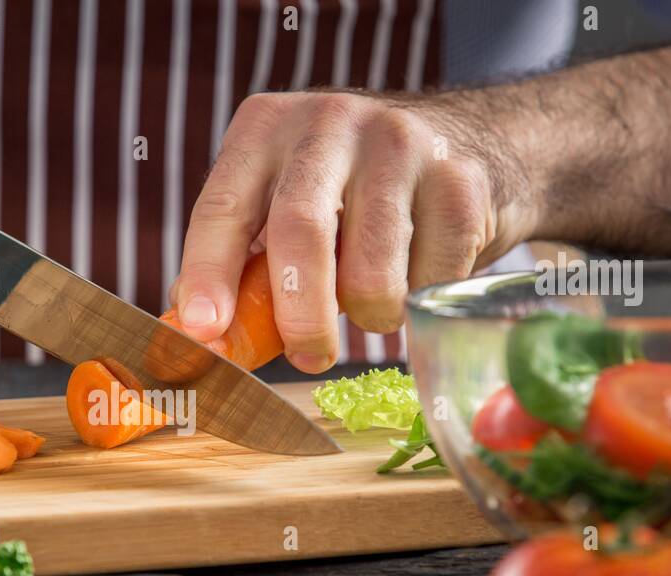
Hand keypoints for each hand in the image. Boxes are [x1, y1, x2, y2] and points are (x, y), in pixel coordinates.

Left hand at [170, 91, 535, 371]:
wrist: (470, 139)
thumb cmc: (352, 192)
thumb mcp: (284, 204)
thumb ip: (242, 264)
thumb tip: (199, 336)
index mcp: (264, 129)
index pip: (221, 208)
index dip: (207, 274)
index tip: (202, 330)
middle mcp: (328, 122)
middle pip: (301, 233)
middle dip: (298, 316)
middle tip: (307, 357)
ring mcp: (399, 144)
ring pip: (371, 274)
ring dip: (370, 316)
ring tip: (374, 304)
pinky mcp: (460, 180)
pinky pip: (429, 281)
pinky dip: (419, 304)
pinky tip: (419, 277)